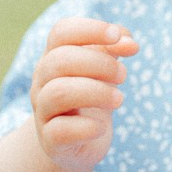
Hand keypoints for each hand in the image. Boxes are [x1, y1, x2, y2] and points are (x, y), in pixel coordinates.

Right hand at [30, 17, 137, 171]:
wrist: (78, 142)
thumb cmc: (92, 96)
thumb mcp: (103, 68)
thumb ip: (115, 48)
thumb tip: (130, 42)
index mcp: (54, 56)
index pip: (61, 32)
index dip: (90, 29)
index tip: (117, 36)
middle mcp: (42, 81)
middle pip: (59, 60)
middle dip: (99, 64)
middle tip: (123, 75)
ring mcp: (43, 111)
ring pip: (58, 92)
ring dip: (96, 92)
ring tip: (119, 98)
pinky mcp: (50, 141)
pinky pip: (60, 130)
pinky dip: (87, 127)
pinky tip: (101, 127)